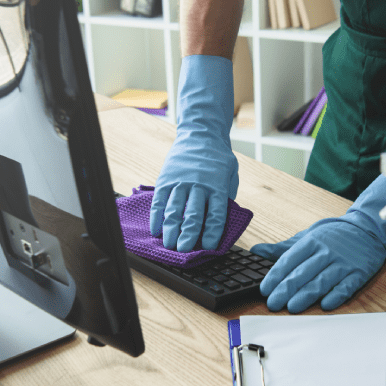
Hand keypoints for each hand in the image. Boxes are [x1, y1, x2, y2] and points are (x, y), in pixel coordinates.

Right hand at [150, 56, 238, 251]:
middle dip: (188, 235)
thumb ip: (226, 196)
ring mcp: (180, 182)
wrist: (200, 134)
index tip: (208, 247)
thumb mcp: (230, 174)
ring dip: (170, 229)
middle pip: (193, 214)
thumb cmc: (218, 158)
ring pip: (174, 209)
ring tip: (168, 245)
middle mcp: (199, 185)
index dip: (212, 233)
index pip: (216, 214)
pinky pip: (160, 201)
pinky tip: (155, 230)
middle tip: (183, 251)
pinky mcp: (166, 179)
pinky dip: (156, 216)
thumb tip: (222, 221)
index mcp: (218, 186)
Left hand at [250, 176, 385, 312]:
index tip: (264, 289)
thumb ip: (282, 248)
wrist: (368, 229)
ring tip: (292, 307)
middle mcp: (326, 252)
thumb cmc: (333, 235)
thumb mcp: (307, 236)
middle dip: (286, 289)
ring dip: (306, 295)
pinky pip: (346, 286)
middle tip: (273, 303)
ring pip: (322, 281)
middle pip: (303, 273)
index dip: (276, 275)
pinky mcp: (359, 273)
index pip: (289, 260)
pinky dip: (336, 295)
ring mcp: (343, 263)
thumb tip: (256, 251)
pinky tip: (326, 305)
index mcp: (311, 242)